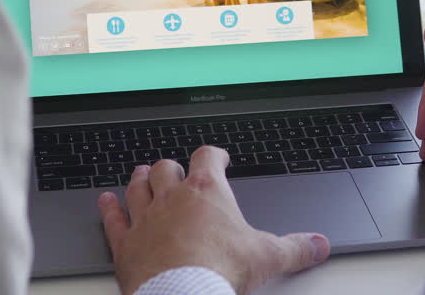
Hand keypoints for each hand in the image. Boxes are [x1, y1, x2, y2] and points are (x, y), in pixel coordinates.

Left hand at [98, 146, 329, 294]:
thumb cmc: (220, 270)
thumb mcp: (268, 257)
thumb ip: (296, 248)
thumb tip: (318, 244)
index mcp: (206, 192)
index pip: (207, 158)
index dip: (213, 155)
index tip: (218, 157)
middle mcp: (172, 198)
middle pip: (167, 169)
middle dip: (172, 168)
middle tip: (175, 170)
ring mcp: (145, 219)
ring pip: (137, 187)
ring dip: (140, 180)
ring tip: (141, 174)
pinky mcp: (125, 243)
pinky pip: (113, 220)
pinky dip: (109, 209)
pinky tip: (105, 202)